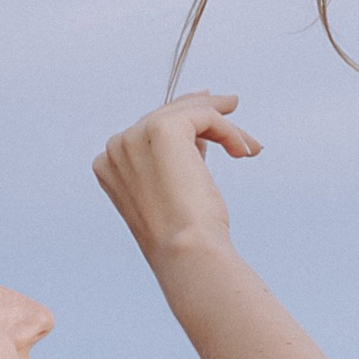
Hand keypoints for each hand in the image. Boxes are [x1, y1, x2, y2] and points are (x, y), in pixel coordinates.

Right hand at [93, 93, 261, 264]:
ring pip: (187, 112)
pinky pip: (204, 115)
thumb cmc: (183, 237)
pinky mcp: (164, 128)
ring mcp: (136, 135)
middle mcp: (116, 147)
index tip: (208, 120)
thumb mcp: (169, 195)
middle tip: (231, 106)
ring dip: (224, 126)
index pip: (146, 130)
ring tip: (249, 144)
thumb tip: (201, 136)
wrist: (185, 251)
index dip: (180, 124)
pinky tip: (243, 151)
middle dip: (203, 115)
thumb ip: (173, 162)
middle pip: (165, 116)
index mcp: (109, 166)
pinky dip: (229, 131)